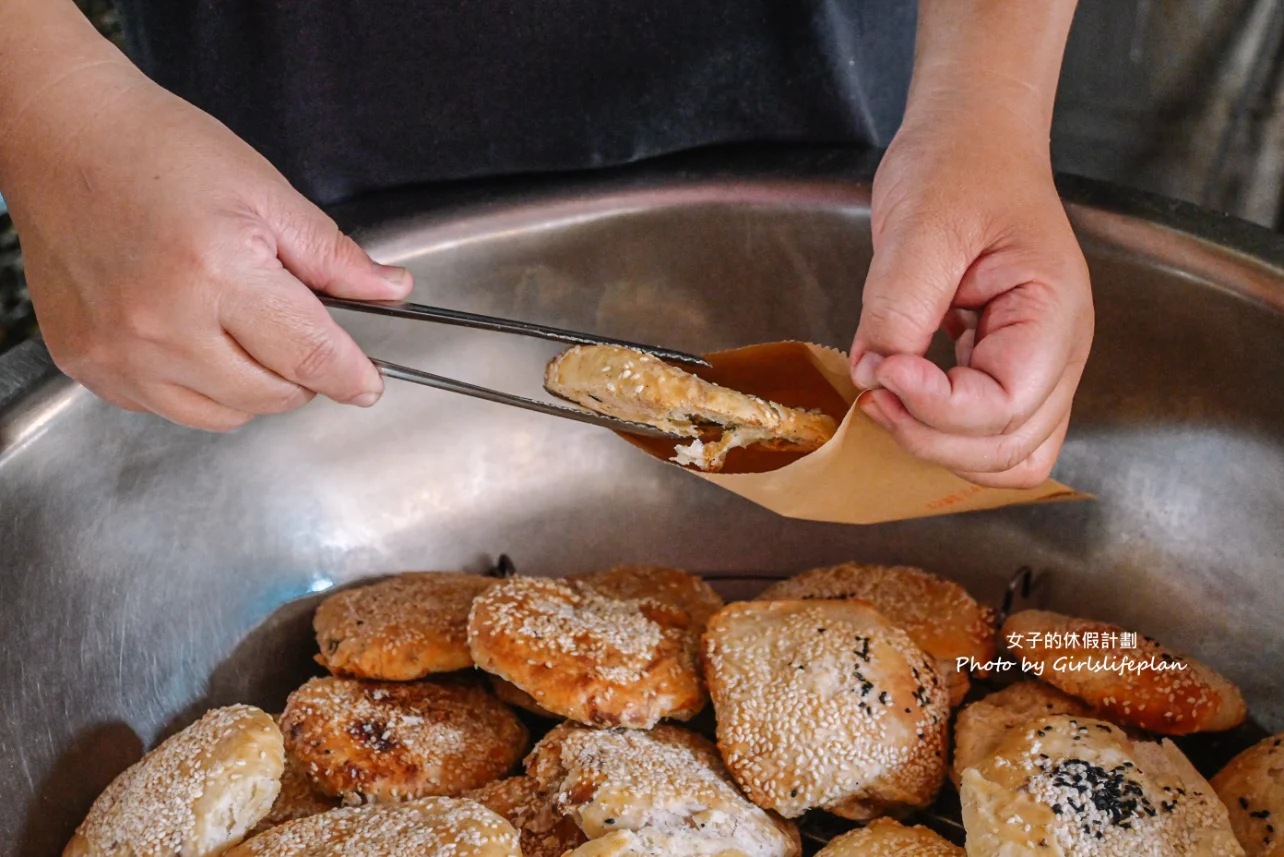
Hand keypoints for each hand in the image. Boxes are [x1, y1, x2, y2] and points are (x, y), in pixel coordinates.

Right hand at [2, 63, 410, 430]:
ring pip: (224, 415)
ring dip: (253, 388)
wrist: (63, 139)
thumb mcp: (265, 194)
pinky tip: (193, 337)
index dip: (351, 376)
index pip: (308, 356)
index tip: (367, 384)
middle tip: (298, 331)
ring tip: (243, 330)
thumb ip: (333, 257)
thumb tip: (389, 291)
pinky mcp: (88, 364)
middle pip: (271, 395)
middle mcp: (161, 325)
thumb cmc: (158, 153)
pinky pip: (168, 408)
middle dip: (303, 374)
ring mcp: (118, 352)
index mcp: (215, 274)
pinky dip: (198, 388)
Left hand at [850, 113, 1093, 488]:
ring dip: (941, 445)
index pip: (1006, 405)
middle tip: (875, 388)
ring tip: (888, 396)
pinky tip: (906, 393)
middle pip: (1010, 447)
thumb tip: (875, 374)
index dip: (936, 405)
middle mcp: (1057, 351)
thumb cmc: (960, 165)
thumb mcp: (921, 225)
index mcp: (1053, 312)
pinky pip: (990, 434)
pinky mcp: (1004, 366)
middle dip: (932, 435)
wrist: (972, 139)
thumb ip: (899, 306)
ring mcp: (1036, 364)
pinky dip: (946, 434)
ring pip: (1006, 455)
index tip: (885, 369)